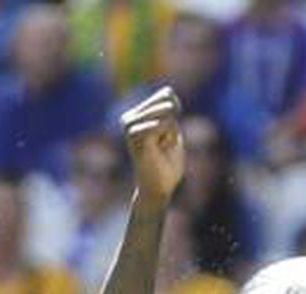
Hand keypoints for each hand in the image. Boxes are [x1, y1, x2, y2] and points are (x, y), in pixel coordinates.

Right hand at [121, 87, 184, 203]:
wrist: (159, 189)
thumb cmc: (167, 165)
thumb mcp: (173, 131)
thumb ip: (171, 110)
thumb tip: (168, 91)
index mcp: (137, 114)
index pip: (167, 94)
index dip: (176, 114)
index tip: (167, 136)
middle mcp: (129, 117)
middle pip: (168, 101)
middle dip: (174, 125)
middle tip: (163, 146)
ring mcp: (129, 124)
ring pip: (167, 112)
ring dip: (171, 133)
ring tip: (160, 149)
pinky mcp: (134, 134)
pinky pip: (163, 123)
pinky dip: (168, 137)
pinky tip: (158, 151)